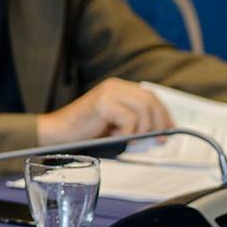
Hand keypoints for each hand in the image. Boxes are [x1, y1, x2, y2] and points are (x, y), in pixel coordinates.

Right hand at [38, 78, 172, 144]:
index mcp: (118, 87)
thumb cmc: (84, 131)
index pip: (151, 96)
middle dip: (159, 123)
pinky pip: (129, 119)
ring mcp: (108, 93)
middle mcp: (115, 86)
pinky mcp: (103, 103)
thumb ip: (134, 120)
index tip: (168, 129)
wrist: (58, 132)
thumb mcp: (114, 123)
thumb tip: (160, 132)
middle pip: (151, 101)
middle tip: (157, 140)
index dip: (164, 113)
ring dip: (141, 130)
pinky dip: (128, 133)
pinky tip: (115, 136)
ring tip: (128, 139)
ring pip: (143, 110)